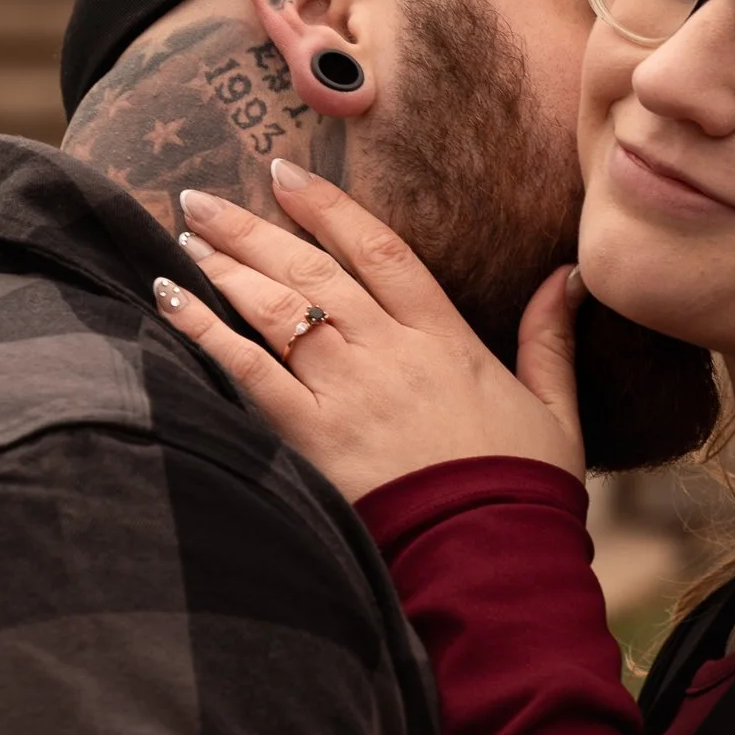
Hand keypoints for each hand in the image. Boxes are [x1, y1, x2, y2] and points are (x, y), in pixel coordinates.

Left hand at [153, 165, 585, 502]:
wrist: (490, 559)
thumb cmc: (522, 492)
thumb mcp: (554, 409)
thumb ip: (550, 338)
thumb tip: (565, 277)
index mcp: (445, 339)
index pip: (380, 250)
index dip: (329, 207)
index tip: (286, 175)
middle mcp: (389, 351)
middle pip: (311, 269)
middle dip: (253, 227)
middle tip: (204, 199)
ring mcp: (347, 390)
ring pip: (276, 307)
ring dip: (224, 266)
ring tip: (186, 237)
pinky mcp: (312, 435)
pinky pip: (247, 368)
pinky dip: (204, 328)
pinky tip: (169, 298)